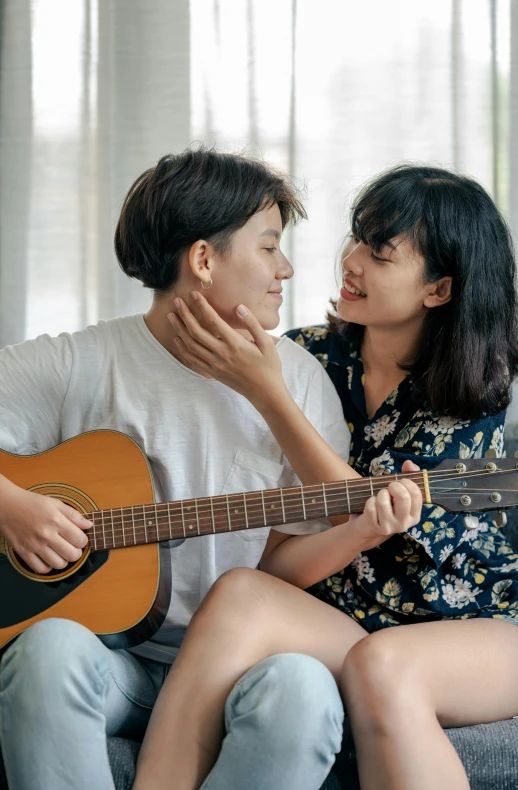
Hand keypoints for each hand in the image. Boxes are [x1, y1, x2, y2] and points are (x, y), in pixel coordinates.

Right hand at [0, 480, 90, 573]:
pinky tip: (49, 559)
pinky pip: (41, 569)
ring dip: (64, 560)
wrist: (7, 506)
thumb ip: (73, 515)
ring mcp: (34, 545)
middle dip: (76, 552)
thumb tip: (88, 525)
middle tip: (72, 547)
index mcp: (56, 521)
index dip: (83, 541)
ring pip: (58, 564)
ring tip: (61, 553)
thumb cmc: (31, 503)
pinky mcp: (23, 552)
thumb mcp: (55, 503)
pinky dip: (48, 567)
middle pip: (72, 555)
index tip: (79, 538)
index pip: (80, 539)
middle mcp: (46, 535)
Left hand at [168, 292, 284, 406]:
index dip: (202, 306)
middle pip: (196, 331)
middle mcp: (221, 353)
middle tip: (176, 301)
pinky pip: (192, 360)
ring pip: (190, 345)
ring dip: (179, 329)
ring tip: (172, 316)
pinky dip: (183, 348)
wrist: (265, 392)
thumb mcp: (267, 343)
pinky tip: (178, 338)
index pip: (213, 320)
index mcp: (234, 344)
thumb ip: (252, 323)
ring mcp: (215, 364)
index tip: (194, 294)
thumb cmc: (269, 366)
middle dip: (184, 314)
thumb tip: (239, 307)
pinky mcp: (212, 373)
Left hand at [348, 460, 422, 547]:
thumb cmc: (387, 506)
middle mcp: (404, 524)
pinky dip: (369, 500)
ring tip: (380, 496)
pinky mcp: (374, 526)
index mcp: (414, 516)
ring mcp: (389, 527)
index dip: (407, 482)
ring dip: (380, 493)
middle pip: (403, 497)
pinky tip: (371, 504)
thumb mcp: (399, 493)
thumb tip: (409, 463)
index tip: (400, 481)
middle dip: (394, 485)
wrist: (368, 528)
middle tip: (390, 486)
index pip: (416, 493)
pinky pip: (371, 506)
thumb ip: (408, 476)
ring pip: (383, 501)